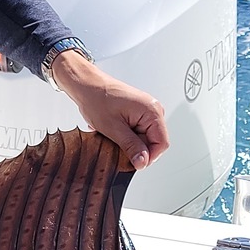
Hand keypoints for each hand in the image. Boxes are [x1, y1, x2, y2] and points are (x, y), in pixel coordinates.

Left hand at [49, 52, 168, 168]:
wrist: (87, 86)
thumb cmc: (98, 99)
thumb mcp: (114, 129)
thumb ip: (132, 147)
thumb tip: (143, 162)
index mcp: (152, 111)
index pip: (162, 144)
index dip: (148, 157)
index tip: (134, 162)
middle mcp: (153, 110)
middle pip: (153, 142)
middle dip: (136, 148)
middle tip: (118, 145)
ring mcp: (146, 111)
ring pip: (145, 138)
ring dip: (130, 142)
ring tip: (114, 134)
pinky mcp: (139, 113)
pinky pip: (139, 131)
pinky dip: (127, 135)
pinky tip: (115, 130)